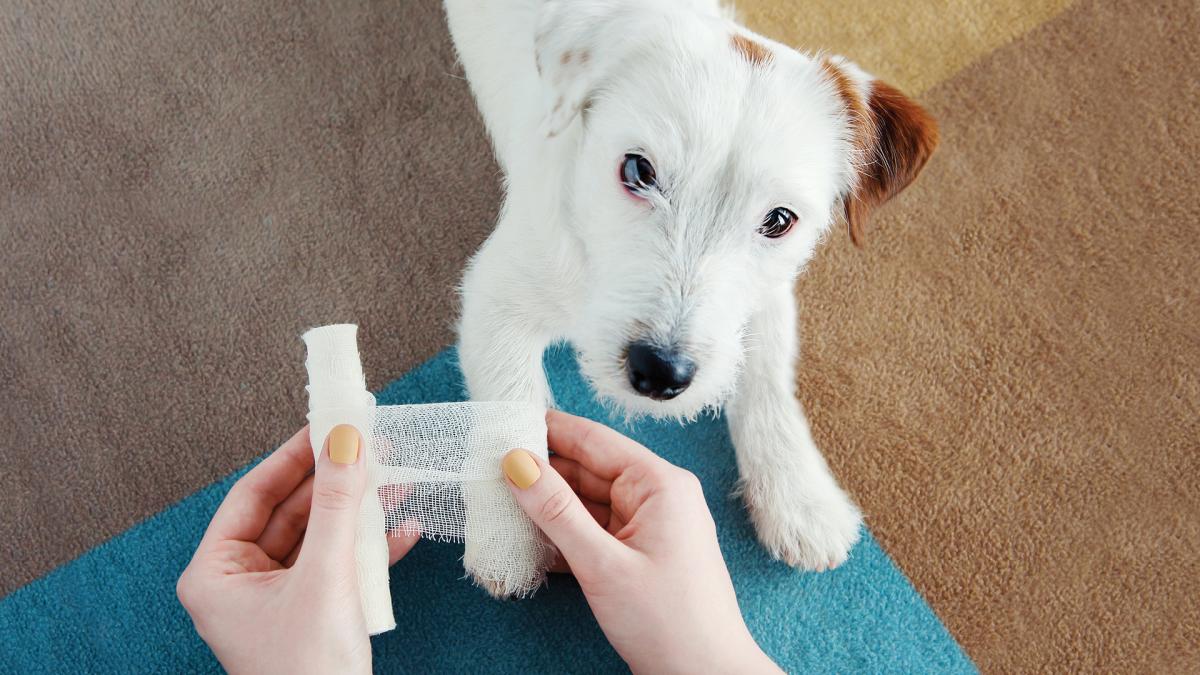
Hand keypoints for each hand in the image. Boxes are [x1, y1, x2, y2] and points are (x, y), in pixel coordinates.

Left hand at [176, 425, 418, 674]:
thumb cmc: (309, 673)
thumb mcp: (326, 576)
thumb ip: (337, 504)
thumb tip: (345, 441)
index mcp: (216, 573)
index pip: (253, 494)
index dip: (294, 456)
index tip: (328, 423)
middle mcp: (239, 582)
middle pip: (290, 511)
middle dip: (335, 482)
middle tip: (367, 444)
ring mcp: (276, 598)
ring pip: (318, 535)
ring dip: (357, 511)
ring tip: (393, 479)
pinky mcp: (310, 612)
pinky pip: (336, 564)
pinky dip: (367, 547)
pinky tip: (402, 530)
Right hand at [502, 411, 780, 673]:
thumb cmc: (670, 624)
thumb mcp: (602, 564)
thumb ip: (556, 511)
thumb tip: (517, 463)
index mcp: (659, 484)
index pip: (593, 439)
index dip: (547, 429)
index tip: (504, 422)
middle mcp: (657, 497)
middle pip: (587, 469)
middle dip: (541, 471)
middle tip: (489, 468)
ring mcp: (648, 526)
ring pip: (586, 502)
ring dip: (547, 506)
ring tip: (499, 502)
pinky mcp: (638, 555)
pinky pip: (593, 531)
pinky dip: (563, 535)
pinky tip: (528, 540)